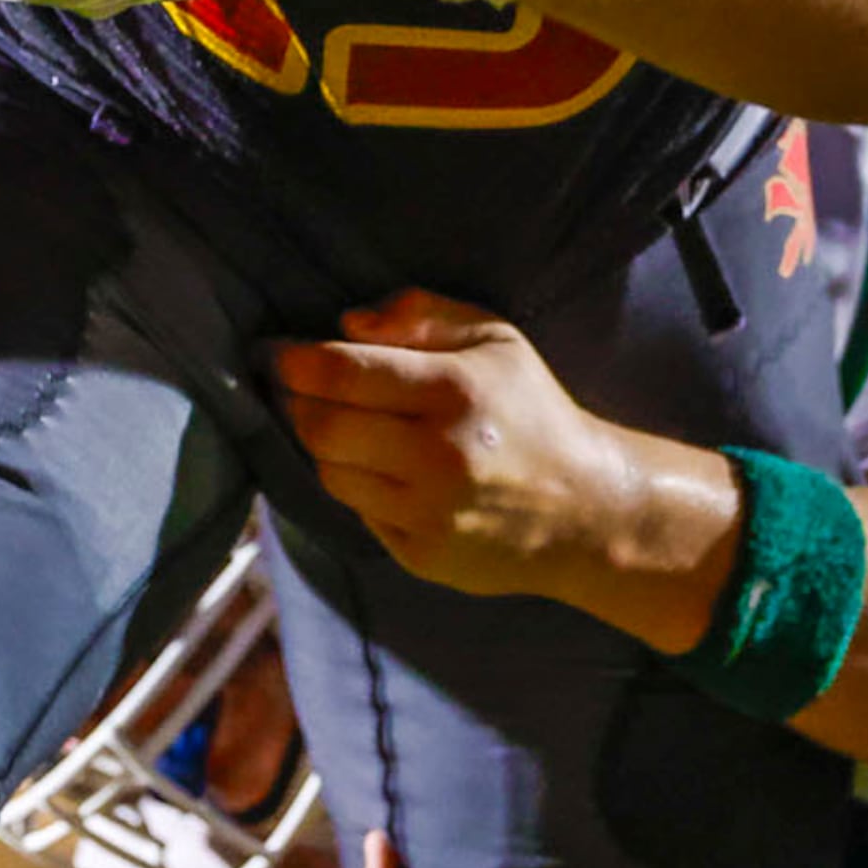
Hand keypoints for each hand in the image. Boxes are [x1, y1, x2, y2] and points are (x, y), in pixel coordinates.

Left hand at [266, 290, 644, 605]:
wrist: (586, 508)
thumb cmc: (533, 410)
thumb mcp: (495, 338)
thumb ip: (421, 312)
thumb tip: (346, 324)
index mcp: (454, 392)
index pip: (342, 374)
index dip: (297, 362)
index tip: (282, 354)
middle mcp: (437, 456)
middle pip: (321, 429)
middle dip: (302, 405)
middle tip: (306, 392)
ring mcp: (428, 513)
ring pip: (330, 473)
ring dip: (327, 448)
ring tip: (352, 430)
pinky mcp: (421, 555)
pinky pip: (358, 513)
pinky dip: (359, 488)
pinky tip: (385, 472)